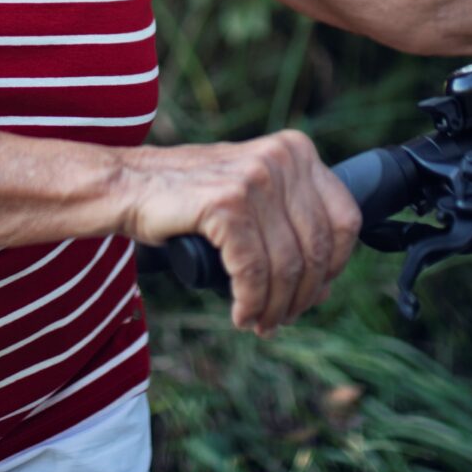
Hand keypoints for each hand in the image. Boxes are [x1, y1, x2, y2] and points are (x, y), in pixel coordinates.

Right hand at [116, 132, 359, 335]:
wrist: (126, 185)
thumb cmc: (186, 197)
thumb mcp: (250, 197)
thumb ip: (288, 225)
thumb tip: (323, 285)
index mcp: (296, 150)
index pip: (345, 219)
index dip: (334, 267)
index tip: (311, 292)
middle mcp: (281, 157)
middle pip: (318, 249)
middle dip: (302, 296)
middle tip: (278, 318)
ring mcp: (255, 177)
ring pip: (287, 266)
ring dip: (274, 307)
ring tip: (258, 322)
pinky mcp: (227, 203)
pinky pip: (254, 271)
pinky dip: (250, 301)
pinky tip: (240, 314)